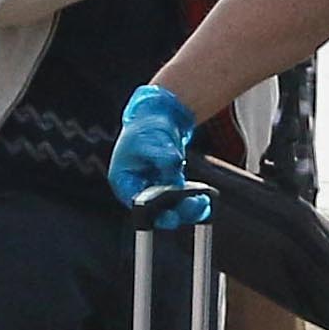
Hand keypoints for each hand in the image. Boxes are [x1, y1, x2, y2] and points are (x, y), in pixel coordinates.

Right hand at [111, 84, 199, 222]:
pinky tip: (203, 198)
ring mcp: (153, 188)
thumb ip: (163, 159)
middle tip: (192, 206)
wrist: (158, 115)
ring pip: (170, 209)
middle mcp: (137, 189)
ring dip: (186, 209)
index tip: (171, 214)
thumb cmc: (146, 127)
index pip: (137, 204)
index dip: (154, 212)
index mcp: (124, 180)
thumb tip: (174, 173)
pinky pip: (180, 201)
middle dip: (175, 212)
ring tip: (201, 202)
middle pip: (155, 211)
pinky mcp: (168, 186)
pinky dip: (191, 201)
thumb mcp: (152, 141)